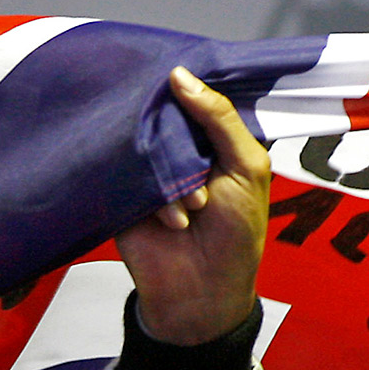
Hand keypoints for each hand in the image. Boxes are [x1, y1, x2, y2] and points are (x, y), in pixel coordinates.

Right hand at [116, 69, 271, 345]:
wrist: (204, 293)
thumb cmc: (236, 233)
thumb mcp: (246, 167)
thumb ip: (220, 119)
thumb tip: (180, 75)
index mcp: (209, 138)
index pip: (193, 95)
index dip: (189, 90)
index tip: (183, 82)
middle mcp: (176, 148)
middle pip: (162, 113)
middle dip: (181, 141)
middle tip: (198, 172)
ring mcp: (147, 169)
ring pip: (143, 142)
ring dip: (173, 178)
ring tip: (196, 210)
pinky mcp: (122, 192)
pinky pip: (123, 173)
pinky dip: (153, 197)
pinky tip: (173, 222)